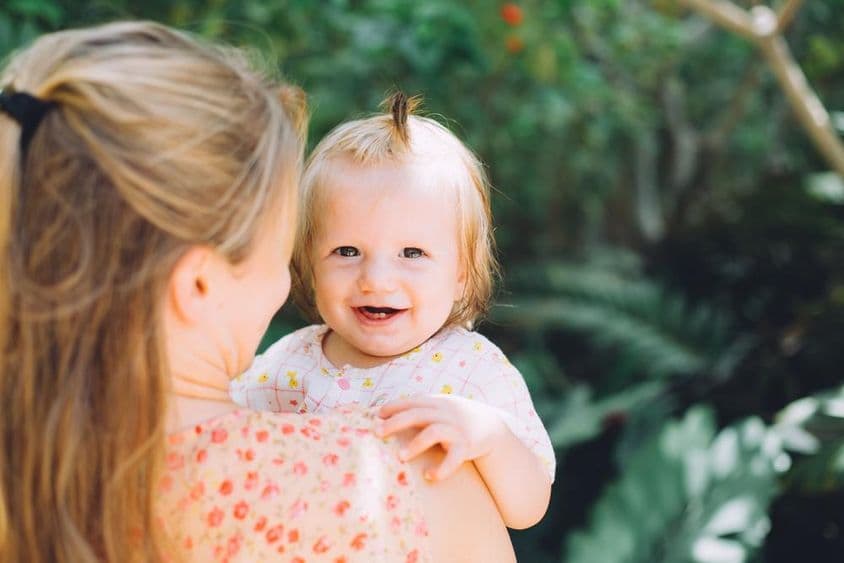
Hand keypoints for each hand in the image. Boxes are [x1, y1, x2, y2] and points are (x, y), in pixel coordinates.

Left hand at [376, 395, 507, 480]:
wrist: (490, 426)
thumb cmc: (455, 419)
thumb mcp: (440, 408)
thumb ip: (420, 410)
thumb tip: (383, 416)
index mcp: (436, 402)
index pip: (412, 401)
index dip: (393, 406)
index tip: (375, 415)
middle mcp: (446, 413)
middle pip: (418, 414)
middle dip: (396, 423)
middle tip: (378, 432)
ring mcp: (456, 428)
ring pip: (433, 432)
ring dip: (415, 444)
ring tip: (400, 457)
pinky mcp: (466, 445)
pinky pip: (453, 457)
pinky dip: (442, 468)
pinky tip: (429, 476)